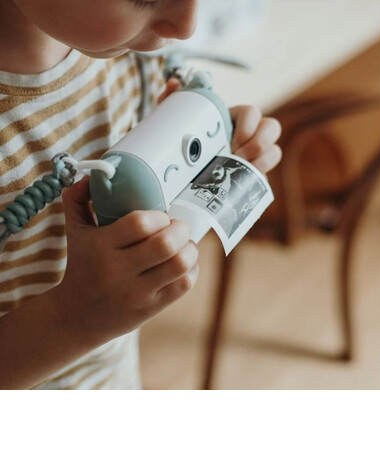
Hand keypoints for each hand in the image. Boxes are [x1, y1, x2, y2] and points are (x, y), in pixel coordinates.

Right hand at [55, 177, 198, 346]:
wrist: (75, 317)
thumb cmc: (82, 266)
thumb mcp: (74, 231)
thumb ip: (78, 199)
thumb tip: (90, 176)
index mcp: (100, 246)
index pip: (140, 224)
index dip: (160, 216)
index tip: (161, 216)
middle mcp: (117, 271)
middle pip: (166, 244)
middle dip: (181, 230)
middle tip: (177, 228)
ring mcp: (135, 292)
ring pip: (180, 264)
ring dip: (190, 249)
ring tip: (183, 245)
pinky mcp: (149, 309)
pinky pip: (183, 285)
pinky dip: (191, 270)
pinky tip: (182, 264)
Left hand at [159, 79, 281, 173]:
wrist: (183, 171)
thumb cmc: (187, 140)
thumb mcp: (179, 121)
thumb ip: (175, 99)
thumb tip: (174, 83)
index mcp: (235, 117)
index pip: (252, 112)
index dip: (248, 125)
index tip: (232, 142)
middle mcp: (250, 133)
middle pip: (272, 128)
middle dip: (259, 143)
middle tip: (238, 157)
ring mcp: (255, 155)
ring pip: (275, 151)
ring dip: (263, 161)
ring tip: (242, 172)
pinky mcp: (254, 174)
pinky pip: (266, 175)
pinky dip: (259, 179)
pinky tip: (245, 185)